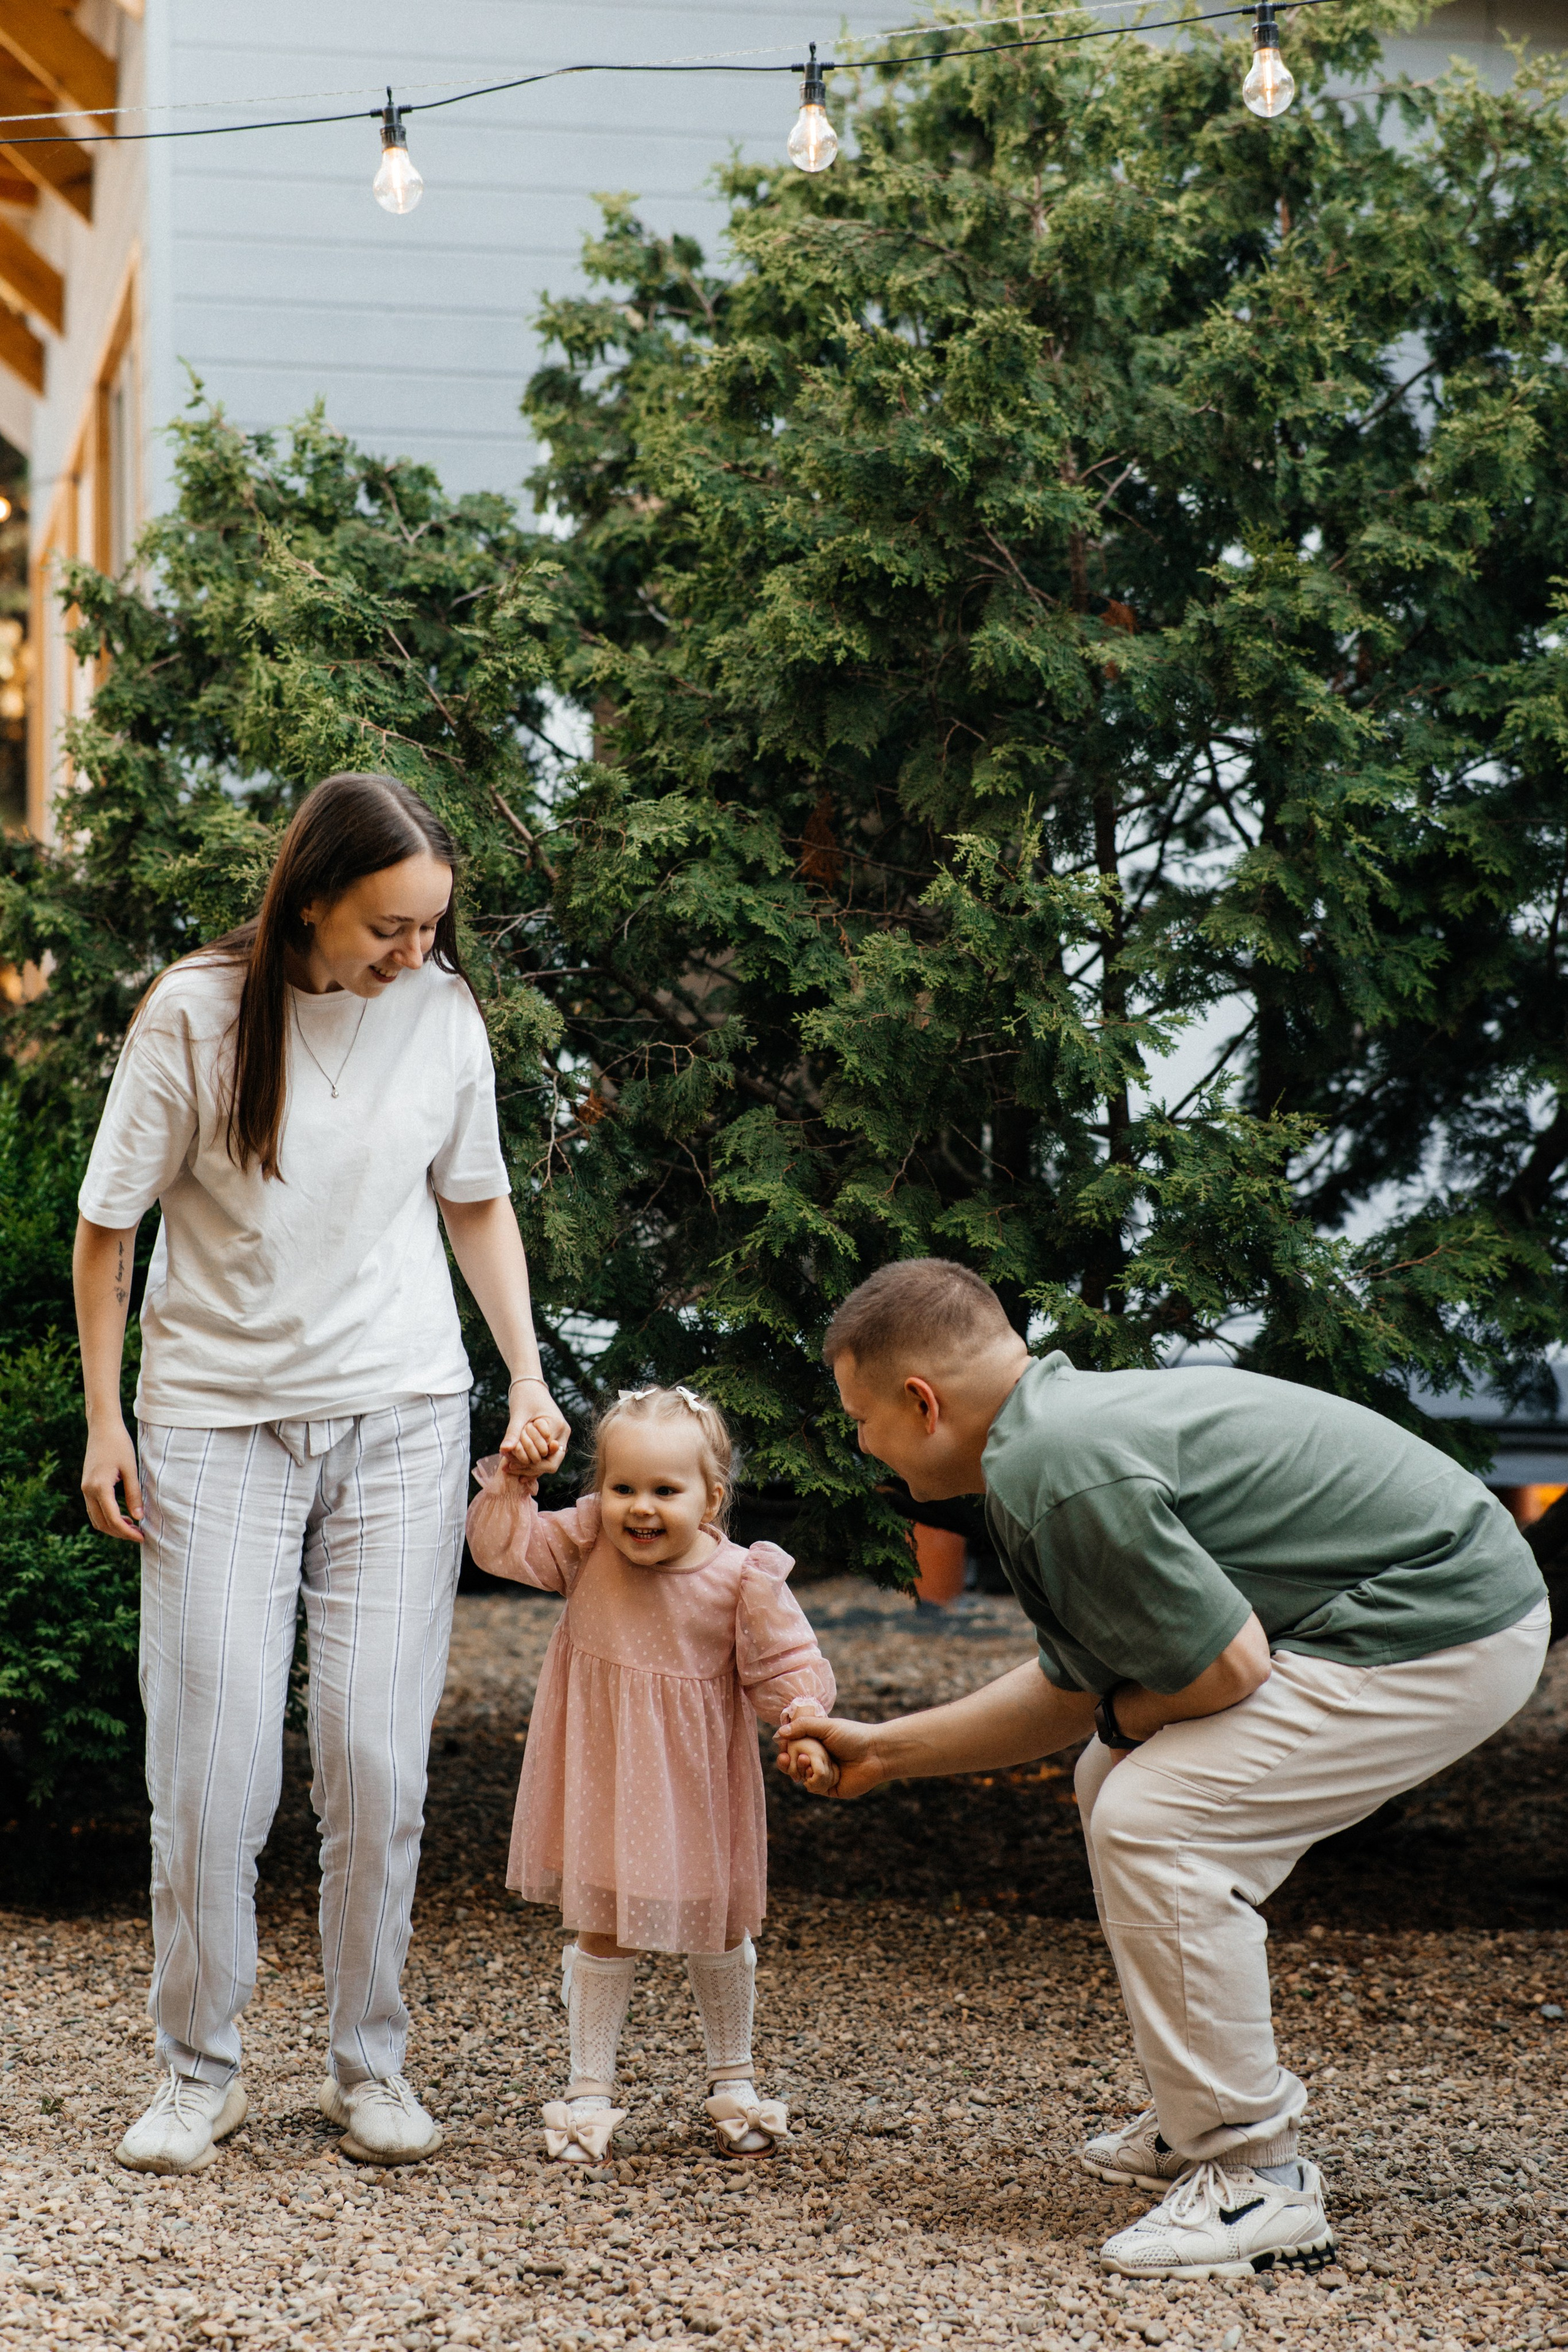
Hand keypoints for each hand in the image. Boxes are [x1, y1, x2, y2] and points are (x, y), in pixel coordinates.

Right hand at [81, 1418, 143, 1541]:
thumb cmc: (119, 1444)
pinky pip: (94, 1509)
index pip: (113, 1519)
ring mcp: (84, 1489)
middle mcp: (88, 1490)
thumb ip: (134, 1494)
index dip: (127, 1532)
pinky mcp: (86, 1486)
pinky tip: (124, 1516)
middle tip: (140, 1535)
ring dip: (113, 1527)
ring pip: (96, 1519)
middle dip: (120, 1533)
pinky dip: (107, 1517)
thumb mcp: (131, 1469)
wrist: (102, 1427)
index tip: (142, 1537)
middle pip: (102, 1523)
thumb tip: (139, 1517)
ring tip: (134, 1527)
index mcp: (100, 1487)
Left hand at [500, 1382, 569, 1473]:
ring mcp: (560, 1436)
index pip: (547, 1455)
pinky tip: (515, 1466)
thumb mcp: (518, 1414)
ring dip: (530, 1466)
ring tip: (509, 1467)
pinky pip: (544, 1456)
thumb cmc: (525, 1396)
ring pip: (548, 1462)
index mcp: (558, 1426)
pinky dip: (531, 1461)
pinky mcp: (553, 1438)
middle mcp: (563, 1433)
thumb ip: (513, 1433)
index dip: (530, 1463)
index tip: (510, 1464)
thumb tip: (503, 1450)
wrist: (530, 1385)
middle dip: (530, 1468)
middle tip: (509, 1468)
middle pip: (551, 1463)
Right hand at [773, 1700, 881, 1800]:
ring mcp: (821, 1774)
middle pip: (790, 1766)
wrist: (874, 1754)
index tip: (782, 1749)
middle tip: (789, 1758)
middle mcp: (815, 1759)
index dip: (783, 1750)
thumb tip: (779, 1733)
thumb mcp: (826, 1726)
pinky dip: (816, 1780)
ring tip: (809, 1762)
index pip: (790, 1749)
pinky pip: (812, 1787)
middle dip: (787, 1763)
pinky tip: (827, 1772)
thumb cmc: (852, 1736)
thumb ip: (803, 1726)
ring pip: (799, 1777)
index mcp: (814, 1743)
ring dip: (803, 1770)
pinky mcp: (828, 1788)